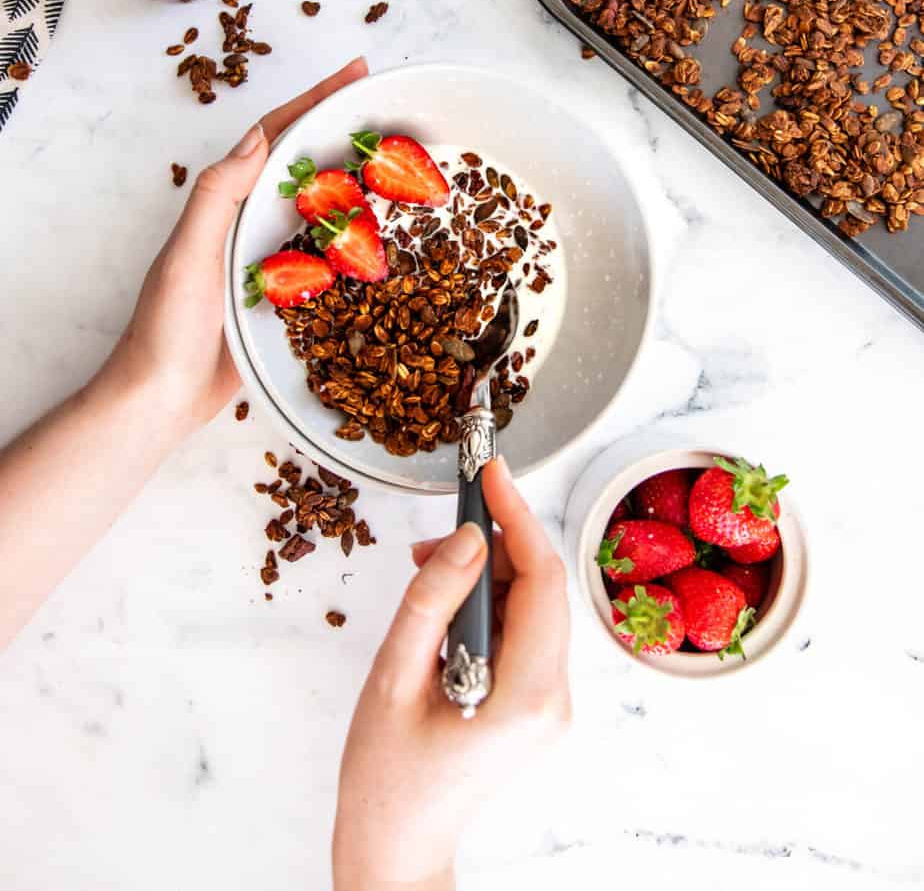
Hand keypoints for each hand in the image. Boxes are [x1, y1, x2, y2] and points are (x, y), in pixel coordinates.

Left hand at [95, 56, 367, 435]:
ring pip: (322, 210)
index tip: (357, 73)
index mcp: (227, 203)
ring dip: (360, 185)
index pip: (276, 136)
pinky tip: (388, 243)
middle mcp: (248, 223)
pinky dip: (357, 244)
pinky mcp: (285, 299)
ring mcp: (268, 260)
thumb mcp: (187, 256)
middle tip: (394, 111)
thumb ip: (217, 198)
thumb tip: (258, 141)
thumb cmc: (165, 329)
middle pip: (306, 164)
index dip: (315, 101)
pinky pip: (328, 260)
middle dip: (345, 132)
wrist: (160, 400)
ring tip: (404, 164)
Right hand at [333, 457, 570, 890]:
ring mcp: (548, 704)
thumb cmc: (387, 777)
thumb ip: (431, 601)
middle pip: (542, 589)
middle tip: (432, 537)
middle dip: (493, 545)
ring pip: (532, 607)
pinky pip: (521, 633)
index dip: (517, 517)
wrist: (397, 846)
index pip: (542, 581)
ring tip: (424, 574)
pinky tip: (441, 606)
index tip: (490, 472)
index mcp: (526, 694)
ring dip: (485, 575)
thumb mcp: (394, 677)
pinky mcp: (533, 705)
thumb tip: (466, 537)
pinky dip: (486, 606)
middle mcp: (553, 698)